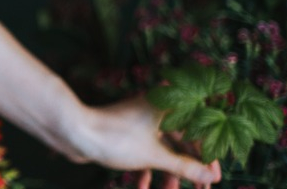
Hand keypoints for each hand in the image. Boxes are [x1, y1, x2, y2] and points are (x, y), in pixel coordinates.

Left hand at [68, 96, 221, 188]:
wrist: (73, 132)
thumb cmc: (115, 137)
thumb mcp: (155, 156)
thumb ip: (185, 166)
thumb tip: (211, 177)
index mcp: (167, 106)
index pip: (198, 132)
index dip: (207, 157)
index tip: (213, 179)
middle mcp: (155, 109)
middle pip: (181, 142)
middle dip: (186, 168)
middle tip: (197, 188)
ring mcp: (140, 121)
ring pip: (162, 149)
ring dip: (166, 172)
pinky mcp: (126, 132)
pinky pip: (144, 151)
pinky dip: (146, 168)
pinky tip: (143, 186)